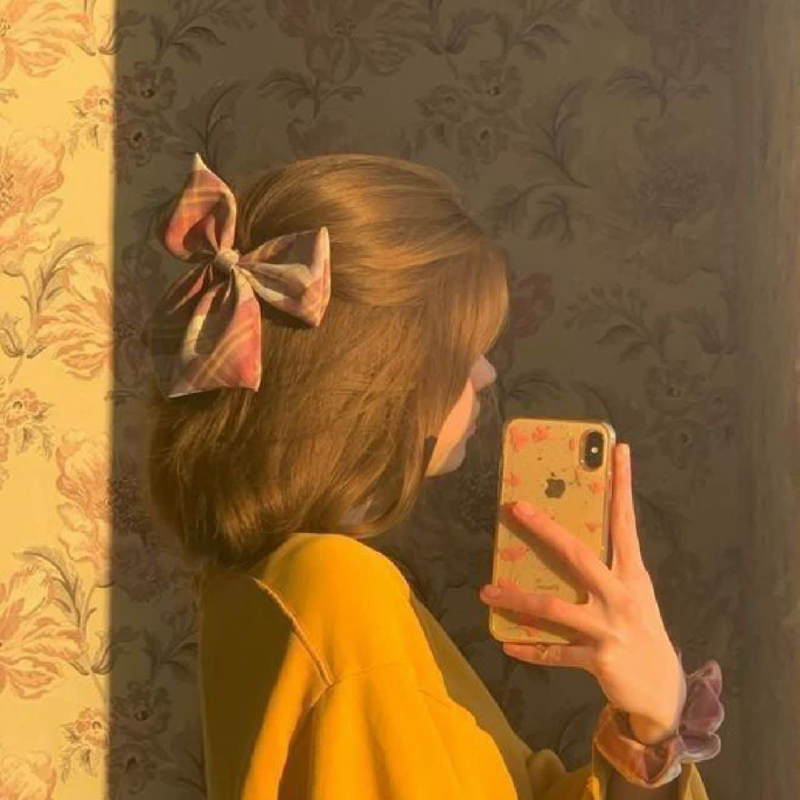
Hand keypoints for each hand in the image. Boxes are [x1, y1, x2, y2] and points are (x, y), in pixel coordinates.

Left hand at [479, 443, 685, 742]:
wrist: (662, 690)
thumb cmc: (640, 630)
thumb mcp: (632, 594)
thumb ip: (606, 569)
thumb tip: (564, 541)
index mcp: (633, 574)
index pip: (625, 522)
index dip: (622, 486)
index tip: (618, 450)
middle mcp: (622, 596)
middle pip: (578, 554)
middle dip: (545, 529)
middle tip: (516, 507)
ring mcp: (610, 628)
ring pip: (555, 608)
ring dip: (517, 599)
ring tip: (487, 590)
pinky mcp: (598, 659)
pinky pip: (554, 652)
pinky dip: (530, 648)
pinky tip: (507, 644)